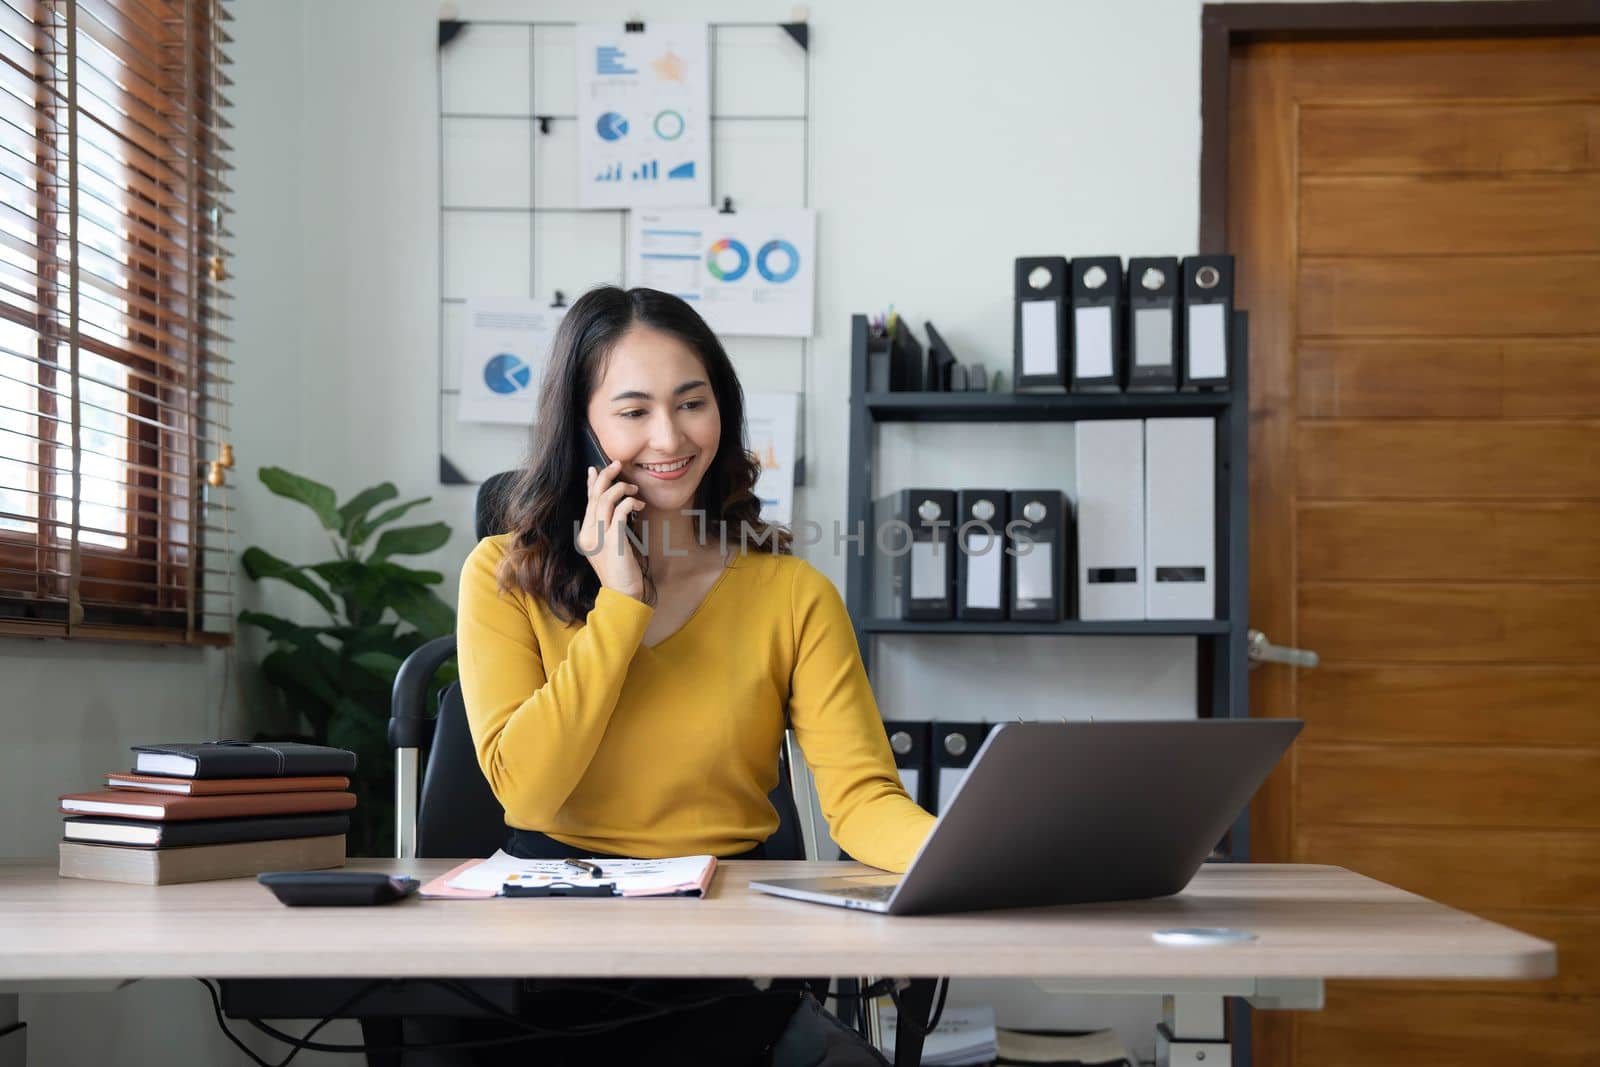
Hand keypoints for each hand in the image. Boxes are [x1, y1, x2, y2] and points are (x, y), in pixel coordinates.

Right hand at [577, 461, 643, 599]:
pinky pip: (619, 512)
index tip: (599, 467)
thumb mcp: (611, 545)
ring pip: (605, 500)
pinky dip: (629, 502)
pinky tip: (638, 504)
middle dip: (607, 476)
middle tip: (619, 465)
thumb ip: (609, 526)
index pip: (587, 501)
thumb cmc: (621, 570)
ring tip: (634, 491)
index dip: (592, 482)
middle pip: (594, 496)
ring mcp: (599, 537)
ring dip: (621, 488)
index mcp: (585, 534)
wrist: (623, 594)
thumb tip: (614, 506)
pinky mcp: (613, 541)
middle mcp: (588, 533)